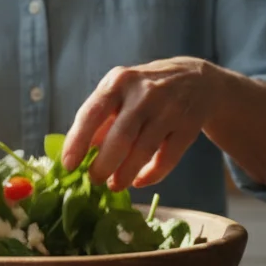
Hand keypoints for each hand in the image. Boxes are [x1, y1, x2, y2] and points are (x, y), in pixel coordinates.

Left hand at [61, 57, 222, 191]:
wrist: (197, 80)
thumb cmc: (146, 90)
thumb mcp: (120, 91)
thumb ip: (100, 118)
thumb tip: (78, 152)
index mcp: (119, 82)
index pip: (92, 113)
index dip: (77, 141)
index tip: (69, 165)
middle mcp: (144, 93)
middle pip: (120, 137)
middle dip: (103, 165)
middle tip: (94, 179)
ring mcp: (169, 110)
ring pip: (143, 151)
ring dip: (125, 174)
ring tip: (114, 185)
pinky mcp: (189, 126)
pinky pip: (167, 159)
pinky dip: (152, 176)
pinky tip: (139, 181)